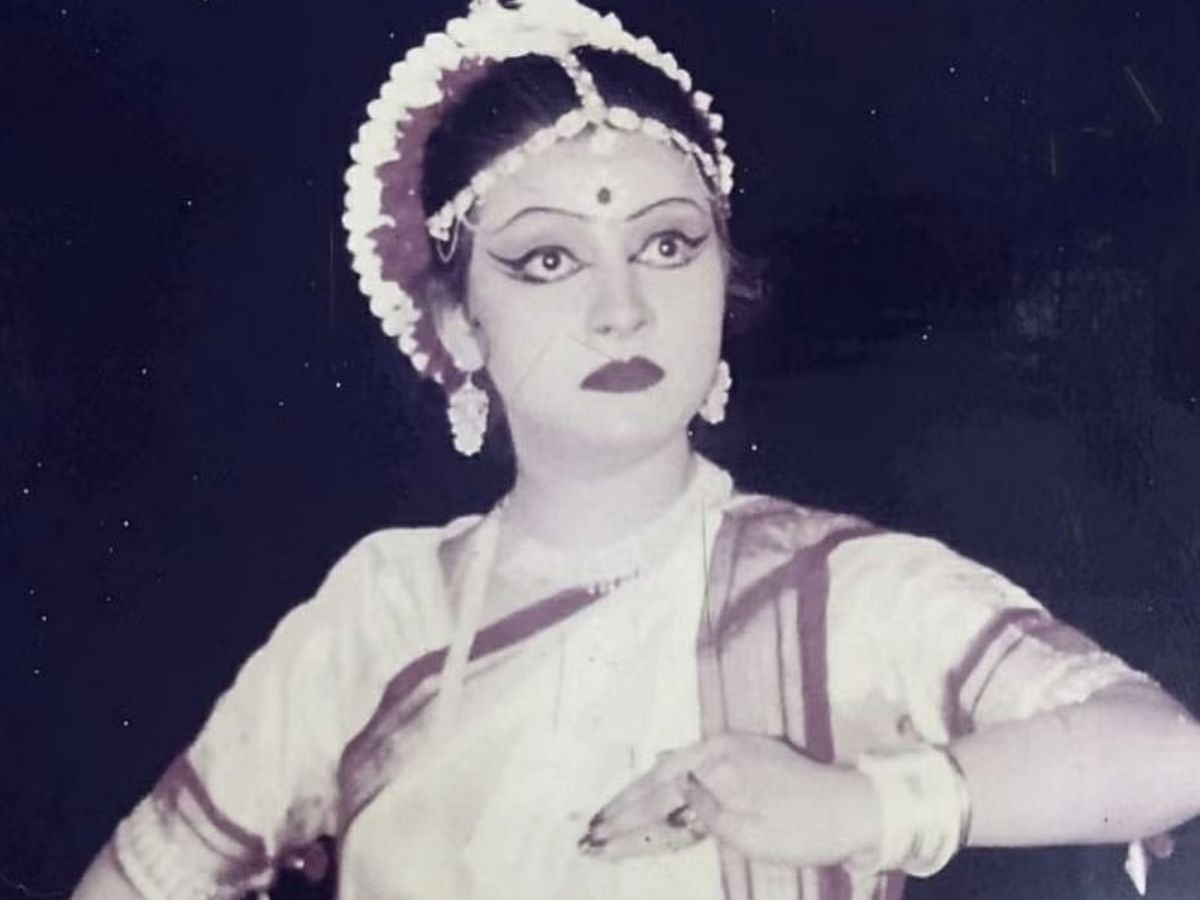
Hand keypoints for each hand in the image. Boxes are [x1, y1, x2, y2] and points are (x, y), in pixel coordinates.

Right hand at [579, 733, 879, 867]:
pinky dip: (672, 784)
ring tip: (613, 814)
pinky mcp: (747, 755)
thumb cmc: (803, 828)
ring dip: (644, 795)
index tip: (595, 836)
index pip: (658, 794)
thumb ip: (705, 808)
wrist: (856, 808)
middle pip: (660, 779)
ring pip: (675, 771)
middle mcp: (720, 749)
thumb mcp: (749, 832)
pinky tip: (657, 787)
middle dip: (625, 806)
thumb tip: (675, 786)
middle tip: (592, 829)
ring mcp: (733, 749)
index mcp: (718, 765)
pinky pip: (696, 768)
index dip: (625, 816)